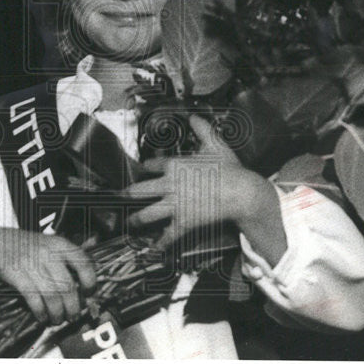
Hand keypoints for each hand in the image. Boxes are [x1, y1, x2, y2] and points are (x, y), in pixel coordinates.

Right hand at [0, 228, 96, 324]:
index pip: (84, 263)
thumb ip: (66, 260)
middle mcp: (48, 253)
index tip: (88, 294)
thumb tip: (84, 290)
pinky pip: (33, 298)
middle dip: (73, 307)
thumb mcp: (49, 245)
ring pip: (52, 295)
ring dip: (57, 313)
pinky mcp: (16, 274)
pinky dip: (40, 312)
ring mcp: (31, 263)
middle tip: (73, 317)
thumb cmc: (28, 248)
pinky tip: (42, 318)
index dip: (90, 282)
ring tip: (58, 320)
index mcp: (60, 244)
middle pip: (68, 286)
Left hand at [124, 114, 267, 248]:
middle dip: (129, 193)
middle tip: (122, 196)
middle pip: (140, 190)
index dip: (147, 167)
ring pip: (147, 214)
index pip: (151, 165)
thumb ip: (202, 129)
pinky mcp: (184, 222)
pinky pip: (169, 234)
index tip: (144, 169)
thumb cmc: (229, 168)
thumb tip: (194, 116)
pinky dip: (162, 242)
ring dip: (137, 219)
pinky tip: (155, 247)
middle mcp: (169, 185)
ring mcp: (174, 205)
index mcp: (174, 165)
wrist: (241, 192)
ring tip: (130, 223)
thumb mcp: (216, 144)